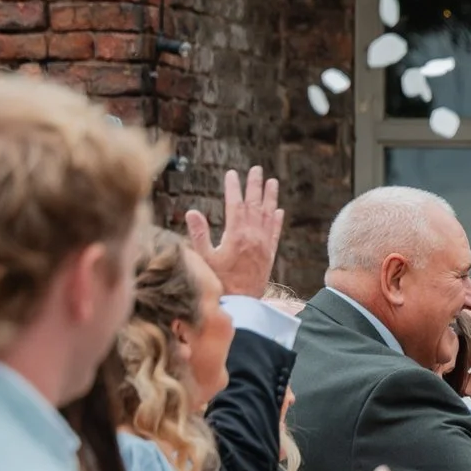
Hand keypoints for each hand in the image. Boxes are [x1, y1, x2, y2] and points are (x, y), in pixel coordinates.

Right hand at [182, 166, 283, 299]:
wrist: (241, 302)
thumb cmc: (218, 281)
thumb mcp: (204, 258)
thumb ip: (199, 234)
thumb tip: (191, 211)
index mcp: (236, 235)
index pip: (235, 204)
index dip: (233, 187)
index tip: (232, 174)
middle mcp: (253, 237)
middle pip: (255, 205)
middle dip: (255, 185)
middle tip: (256, 169)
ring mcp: (264, 245)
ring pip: (269, 215)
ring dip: (270, 197)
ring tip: (273, 182)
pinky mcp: (270, 254)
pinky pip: (276, 233)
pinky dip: (277, 220)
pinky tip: (279, 210)